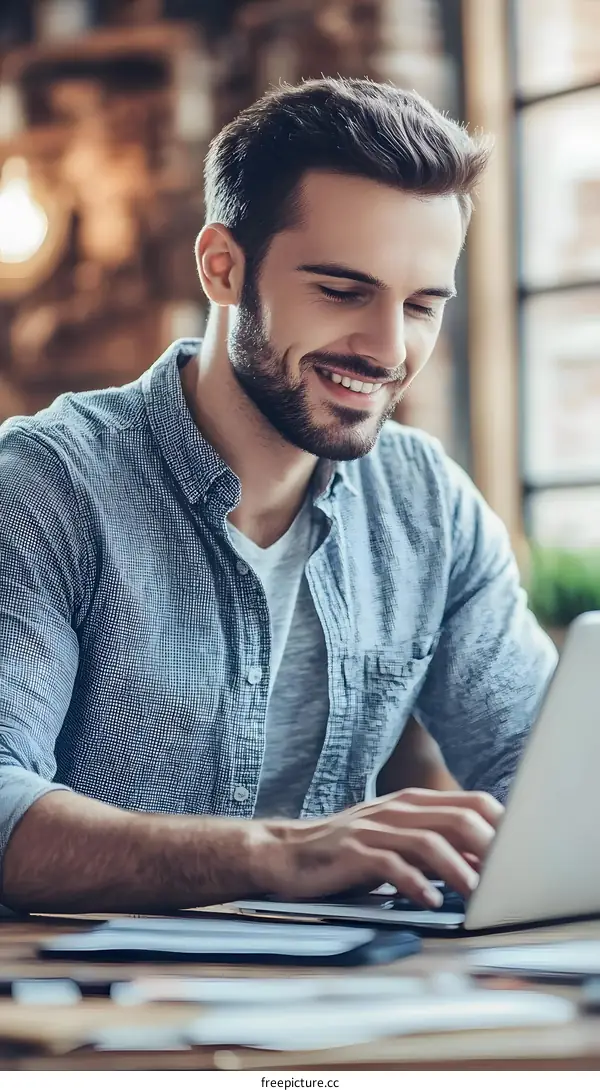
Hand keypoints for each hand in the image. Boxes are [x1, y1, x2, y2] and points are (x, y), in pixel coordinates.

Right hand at [257, 788, 503, 906]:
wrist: (286, 853)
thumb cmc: (346, 853)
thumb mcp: (394, 841)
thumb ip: (434, 846)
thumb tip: (483, 867)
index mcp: (412, 803)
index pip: (472, 802)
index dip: (501, 825)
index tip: (520, 854)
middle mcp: (397, 809)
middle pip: (458, 819)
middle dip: (489, 850)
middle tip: (507, 880)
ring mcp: (374, 828)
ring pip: (429, 841)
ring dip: (458, 871)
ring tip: (475, 897)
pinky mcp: (352, 851)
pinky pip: (391, 864)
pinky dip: (415, 883)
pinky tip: (429, 902)